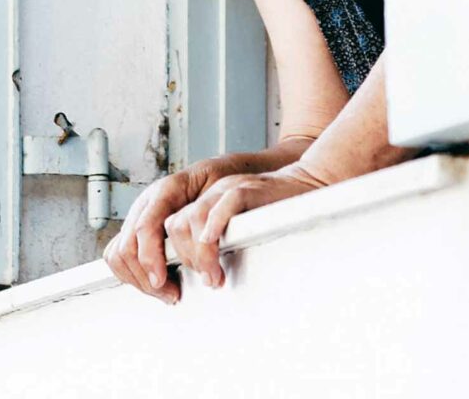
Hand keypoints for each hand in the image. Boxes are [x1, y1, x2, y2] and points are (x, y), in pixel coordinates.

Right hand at [103, 161, 218, 304]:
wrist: (214, 173)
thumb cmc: (218, 182)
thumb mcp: (221, 192)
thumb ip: (212, 215)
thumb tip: (208, 244)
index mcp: (166, 190)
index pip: (145, 227)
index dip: (149, 258)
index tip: (161, 281)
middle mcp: (147, 202)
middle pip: (126, 246)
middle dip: (145, 277)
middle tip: (171, 294)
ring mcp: (138, 215)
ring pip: (118, 253)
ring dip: (137, 279)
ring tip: (165, 291)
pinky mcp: (135, 228)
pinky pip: (118, 254)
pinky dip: (130, 274)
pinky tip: (152, 282)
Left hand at [163, 163, 324, 289]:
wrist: (302, 185)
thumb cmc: (271, 213)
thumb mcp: (234, 227)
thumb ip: (212, 243)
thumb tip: (195, 276)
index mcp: (201, 201)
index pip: (166, 227)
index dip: (166, 257)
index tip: (174, 283)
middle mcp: (210, 193)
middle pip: (174, 225)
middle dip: (181, 260)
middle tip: (203, 281)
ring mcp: (227, 189)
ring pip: (194, 218)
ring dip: (200, 255)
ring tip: (214, 276)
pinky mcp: (249, 189)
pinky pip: (225, 204)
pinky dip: (216, 226)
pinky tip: (217, 246)